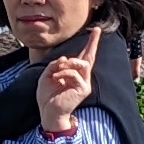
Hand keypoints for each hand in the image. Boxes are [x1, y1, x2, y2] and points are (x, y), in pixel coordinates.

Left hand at [37, 22, 100, 136]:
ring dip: (69, 63)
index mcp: (74, 74)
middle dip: (93, 43)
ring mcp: (84, 83)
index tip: (96, 30)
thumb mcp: (47, 76)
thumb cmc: (47, 96)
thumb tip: (64, 58)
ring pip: (83, 63)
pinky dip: (64, 73)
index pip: (84, 56)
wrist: (48, 113)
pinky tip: (57, 78)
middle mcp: (82, 77)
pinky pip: (75, 74)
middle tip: (96, 30)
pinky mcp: (83, 89)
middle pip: (90, 57)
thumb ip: (55, 65)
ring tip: (58, 71)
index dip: (91, 43)